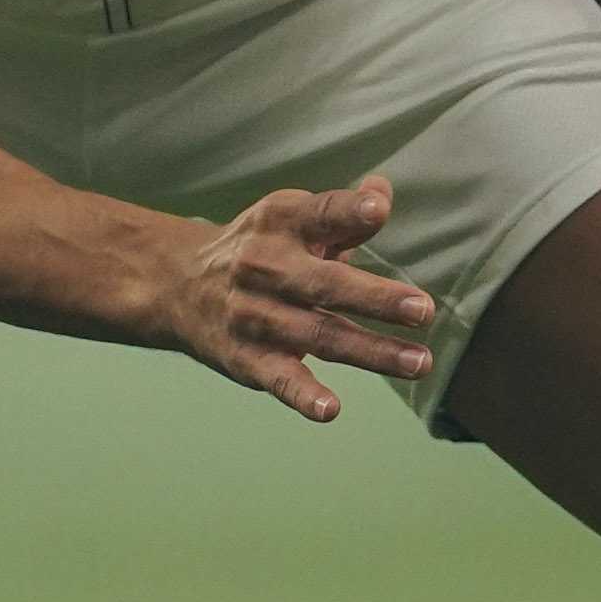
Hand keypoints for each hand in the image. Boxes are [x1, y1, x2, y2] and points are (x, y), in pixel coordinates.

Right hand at [137, 176, 437, 423]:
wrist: (177, 286)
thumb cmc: (259, 249)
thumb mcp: (290, 219)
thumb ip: (341, 214)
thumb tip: (381, 193)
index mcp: (280, 223)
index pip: (318, 214)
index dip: (348, 211)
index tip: (377, 210)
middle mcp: (264, 266)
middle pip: (325, 284)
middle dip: (375, 298)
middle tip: (423, 310)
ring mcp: (255, 315)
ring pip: (318, 335)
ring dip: (370, 351)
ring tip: (418, 362)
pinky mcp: (246, 358)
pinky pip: (278, 378)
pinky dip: (302, 395)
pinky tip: (330, 409)